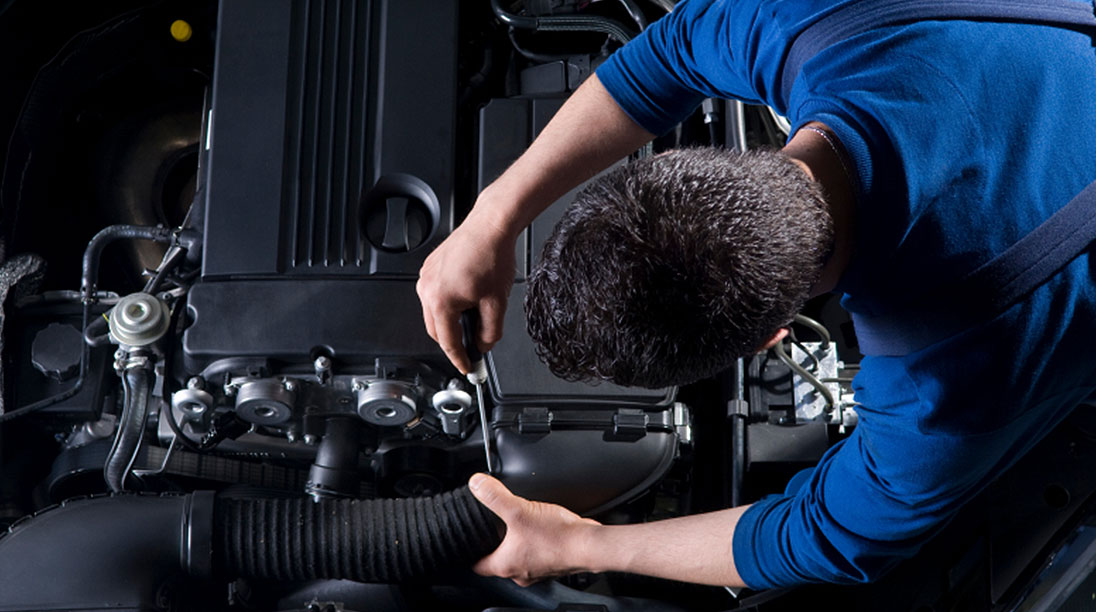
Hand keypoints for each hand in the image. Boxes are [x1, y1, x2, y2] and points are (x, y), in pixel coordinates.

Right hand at [417, 209, 515, 373]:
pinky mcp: (429, 268)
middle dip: (453, 342)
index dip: (460, 359)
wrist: (490, 226)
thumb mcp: (497, 302)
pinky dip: (447, 305)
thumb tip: (484, 345)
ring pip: (433, 313)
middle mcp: (427, 289)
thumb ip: (490, 332)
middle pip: (436, 330)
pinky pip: (433, 295)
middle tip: (472, 347)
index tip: (468, 367)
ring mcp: (426, 277)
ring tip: (473, 318)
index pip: (448, 342)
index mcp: (441, 301)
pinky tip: (466, 299)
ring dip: (450, 322)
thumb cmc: (492, 256)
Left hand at [469, 473, 601, 585]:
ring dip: (516, 544)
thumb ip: (495, 496)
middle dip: (494, 545)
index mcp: (505, 565)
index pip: (477, 566)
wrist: (589, 544)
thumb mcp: (519, 510)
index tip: (468, 542)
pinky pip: (537, 553)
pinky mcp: (553, 563)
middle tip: (491, 528)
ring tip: (516, 525)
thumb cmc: (557, 536)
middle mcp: (520, 572)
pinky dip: (535, 543)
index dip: (470, 553)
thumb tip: (476, 484)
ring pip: (519, 557)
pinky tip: (540, 528)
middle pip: (498, 560)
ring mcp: (538, 569)